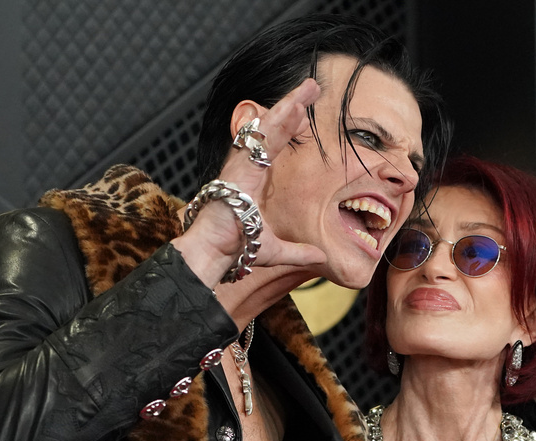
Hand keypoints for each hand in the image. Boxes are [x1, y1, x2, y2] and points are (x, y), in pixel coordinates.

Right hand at [172, 78, 326, 286]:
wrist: (215, 250)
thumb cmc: (234, 246)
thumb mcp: (274, 249)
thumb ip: (299, 252)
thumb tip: (320, 258)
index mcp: (252, 179)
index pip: (273, 145)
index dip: (288, 127)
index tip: (302, 111)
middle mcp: (246, 166)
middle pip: (271, 128)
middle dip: (292, 105)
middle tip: (311, 87)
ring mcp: (242, 163)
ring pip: (267, 127)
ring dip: (289, 106)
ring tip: (308, 88)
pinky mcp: (241, 164)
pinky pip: (261, 138)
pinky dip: (278, 121)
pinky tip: (294, 106)